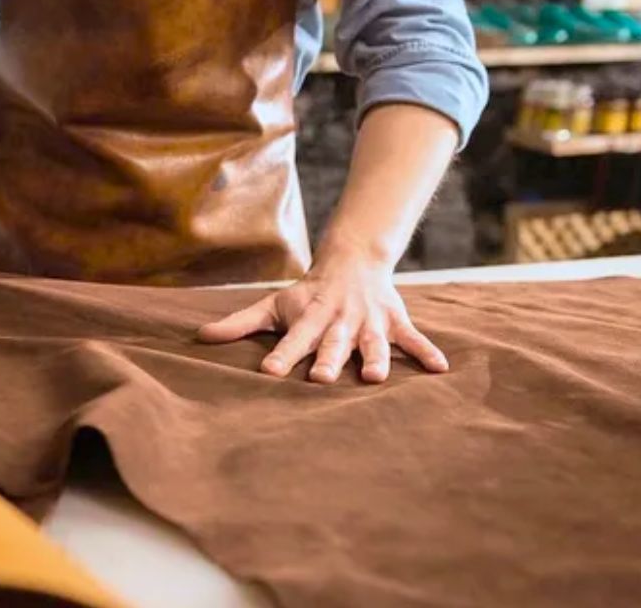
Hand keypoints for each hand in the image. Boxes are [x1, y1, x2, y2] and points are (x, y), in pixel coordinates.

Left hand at [198, 252, 447, 383]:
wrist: (352, 260)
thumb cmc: (305, 294)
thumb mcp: (273, 305)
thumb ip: (239, 324)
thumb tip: (199, 338)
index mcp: (309, 318)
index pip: (292, 339)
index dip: (282, 354)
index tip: (269, 371)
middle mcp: (339, 321)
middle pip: (333, 343)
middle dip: (329, 360)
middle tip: (322, 379)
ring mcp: (369, 322)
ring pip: (373, 342)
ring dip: (376, 358)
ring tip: (376, 378)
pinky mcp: (394, 321)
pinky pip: (413, 338)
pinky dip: (427, 352)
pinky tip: (442, 368)